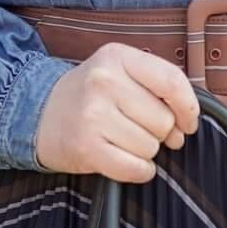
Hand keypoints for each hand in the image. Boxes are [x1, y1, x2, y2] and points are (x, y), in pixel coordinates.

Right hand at [33, 43, 200, 183]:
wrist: (38, 113)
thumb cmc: (88, 94)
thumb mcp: (118, 70)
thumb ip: (155, 84)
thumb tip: (188, 120)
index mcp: (117, 57)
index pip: (172, 81)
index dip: (188, 107)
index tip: (188, 121)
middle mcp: (104, 82)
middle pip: (164, 120)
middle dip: (161, 132)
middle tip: (141, 129)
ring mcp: (93, 115)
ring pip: (151, 147)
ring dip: (145, 151)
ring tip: (122, 139)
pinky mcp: (86, 147)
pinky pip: (136, 168)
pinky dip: (139, 170)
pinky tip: (124, 159)